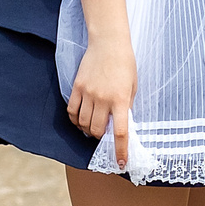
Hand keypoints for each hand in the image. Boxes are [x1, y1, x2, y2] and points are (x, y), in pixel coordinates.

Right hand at [68, 43, 136, 168]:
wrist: (109, 42)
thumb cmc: (125, 64)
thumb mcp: (132, 87)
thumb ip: (126, 106)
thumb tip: (120, 126)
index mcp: (120, 99)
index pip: (120, 132)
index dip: (120, 151)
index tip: (120, 163)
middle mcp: (103, 99)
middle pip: (96, 130)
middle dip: (100, 139)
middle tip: (104, 136)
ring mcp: (88, 93)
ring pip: (83, 123)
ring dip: (87, 130)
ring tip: (92, 128)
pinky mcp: (77, 87)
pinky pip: (72, 111)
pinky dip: (75, 120)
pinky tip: (80, 120)